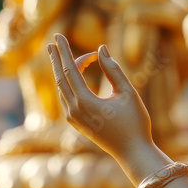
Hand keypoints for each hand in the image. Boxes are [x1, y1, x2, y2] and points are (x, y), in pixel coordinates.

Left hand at [47, 34, 152, 156]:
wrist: (132, 152)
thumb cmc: (135, 122)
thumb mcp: (127, 93)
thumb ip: (113, 69)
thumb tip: (101, 49)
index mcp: (85, 102)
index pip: (70, 70)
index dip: (64, 51)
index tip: (59, 35)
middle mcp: (74, 111)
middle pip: (61, 77)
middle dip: (57, 58)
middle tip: (52, 40)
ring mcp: (73, 118)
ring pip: (63, 88)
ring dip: (63, 69)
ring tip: (61, 54)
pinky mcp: (76, 123)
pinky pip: (67, 97)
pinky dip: (69, 82)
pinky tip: (72, 74)